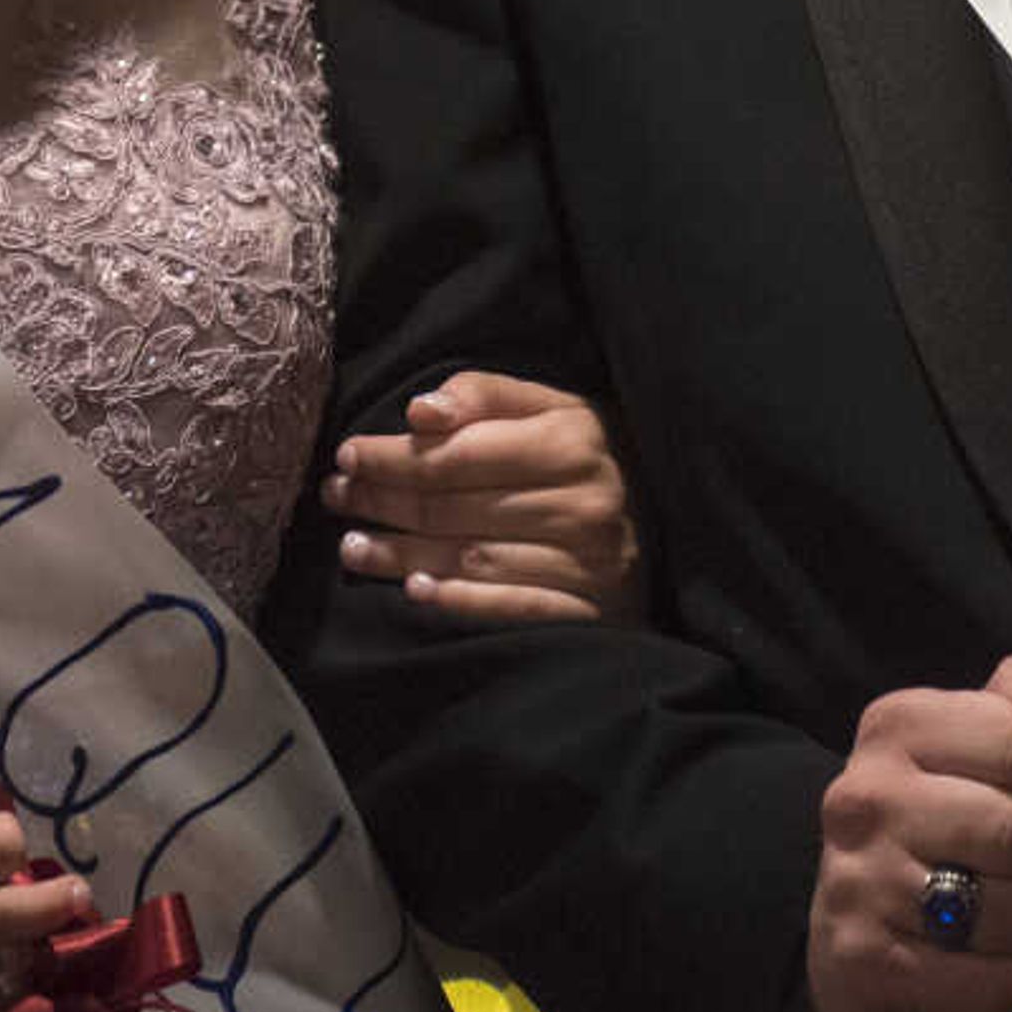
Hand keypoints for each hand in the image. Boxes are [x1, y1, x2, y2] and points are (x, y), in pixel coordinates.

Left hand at [323, 370, 642, 624]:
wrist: (676, 527)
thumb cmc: (596, 459)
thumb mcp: (557, 408)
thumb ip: (489, 397)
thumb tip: (419, 412)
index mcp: (575, 440)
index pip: (462, 452)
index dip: (396, 454)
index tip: (347, 454)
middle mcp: (584, 502)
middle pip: (458, 506)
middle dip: (385, 500)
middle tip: (335, 497)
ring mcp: (589, 564)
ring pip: (473, 558)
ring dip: (402, 555)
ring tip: (351, 547)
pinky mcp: (590, 614)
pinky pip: (511, 609)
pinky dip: (459, 603)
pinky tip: (414, 594)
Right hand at [805, 654, 1011, 1011]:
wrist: (851, 939)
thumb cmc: (933, 824)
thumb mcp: (969, 745)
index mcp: (894, 727)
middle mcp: (865, 797)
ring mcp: (859, 882)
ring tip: (1000, 912)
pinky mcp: (867, 963)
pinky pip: (993, 983)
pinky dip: (1009, 980)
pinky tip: (982, 962)